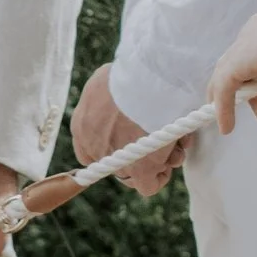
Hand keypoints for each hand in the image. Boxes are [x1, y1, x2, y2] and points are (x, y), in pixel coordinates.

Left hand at [70, 66, 183, 194]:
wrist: (147, 78)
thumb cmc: (131, 72)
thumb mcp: (105, 80)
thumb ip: (106, 97)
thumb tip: (118, 105)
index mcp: (83, 125)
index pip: (91, 150)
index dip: (115, 146)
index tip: (131, 138)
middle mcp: (95, 145)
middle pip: (117, 161)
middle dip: (140, 153)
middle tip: (159, 138)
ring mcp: (117, 159)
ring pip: (136, 173)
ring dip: (157, 158)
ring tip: (173, 139)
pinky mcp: (140, 168)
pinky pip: (148, 185)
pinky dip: (161, 176)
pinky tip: (172, 157)